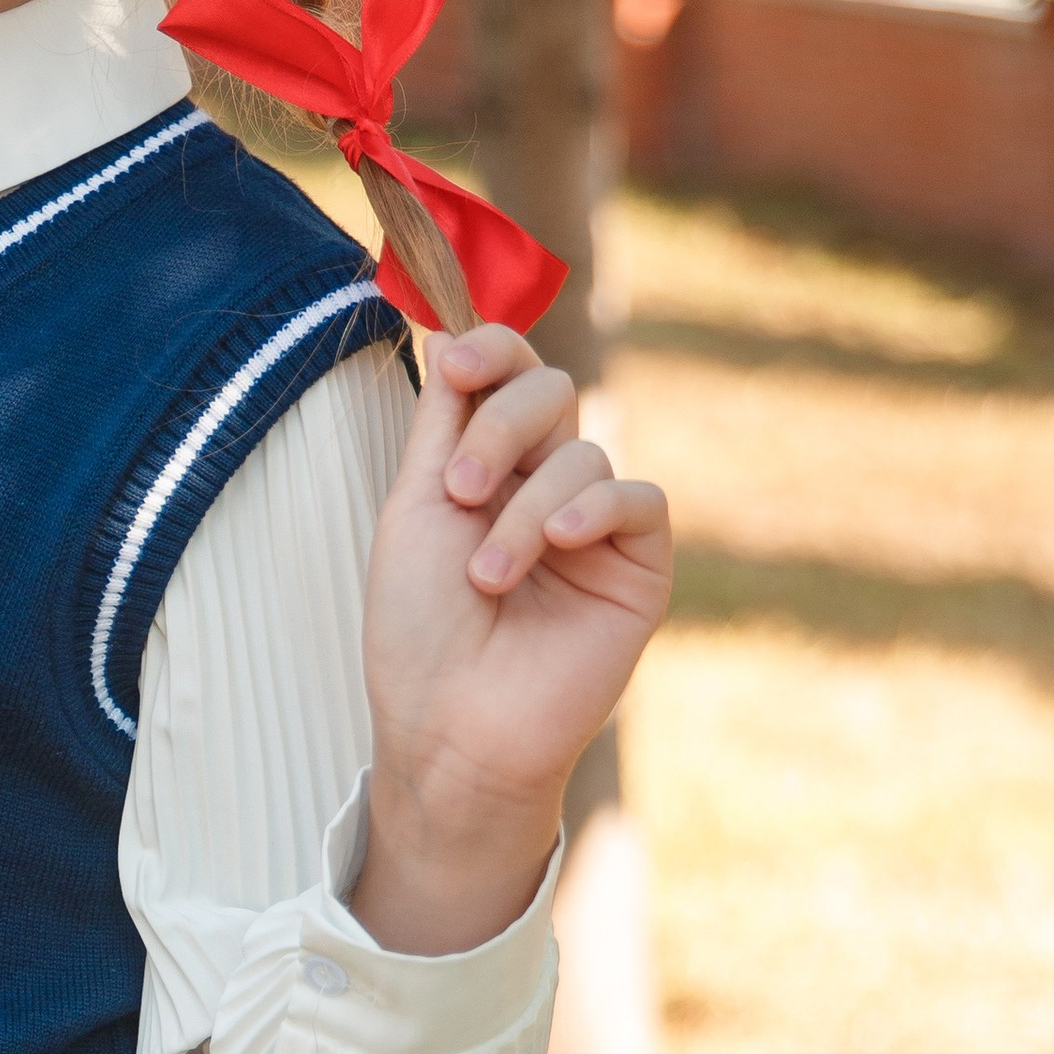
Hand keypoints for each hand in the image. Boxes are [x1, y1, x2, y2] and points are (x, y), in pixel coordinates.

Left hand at [354, 324, 671, 955]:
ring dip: (525, 507)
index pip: (506, 373)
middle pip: (549, 390)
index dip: (491, 350)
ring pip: (581, 452)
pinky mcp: (639, 566)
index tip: (455, 361)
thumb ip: (443, 422)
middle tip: (457, 491)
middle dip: (501, 426)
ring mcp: (595, 525)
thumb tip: (448, 325)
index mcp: (485, 464)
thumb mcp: (414, 509)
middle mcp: (543, 483)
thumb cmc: (418, 632)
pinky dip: (596, 507)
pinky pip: (640, 497)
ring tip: (487, 575)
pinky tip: (561, 542)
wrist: (451, 729)